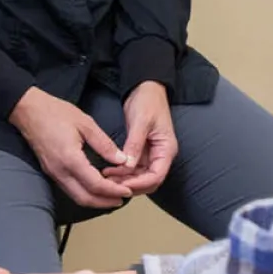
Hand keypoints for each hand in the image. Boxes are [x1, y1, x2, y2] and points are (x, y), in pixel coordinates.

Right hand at [9, 87, 131, 209]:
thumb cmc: (56, 113)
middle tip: (122, 199)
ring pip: (76, 196)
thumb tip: (122, 160)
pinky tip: (95, 187)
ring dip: (95, 200)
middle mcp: (60, 171)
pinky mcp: (50, 171)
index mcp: (70, 159)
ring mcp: (53, 173)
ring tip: (112, 197)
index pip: (95, 184)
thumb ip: (105, 144)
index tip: (127, 191)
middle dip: (105, 202)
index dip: (113, 191)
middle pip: (84, 198)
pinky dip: (84, 193)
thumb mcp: (86, 124)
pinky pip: (69, 189)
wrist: (28, 110)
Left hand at [105, 81, 177, 196]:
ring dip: (125, 180)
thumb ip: (135, 144)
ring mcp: (150, 154)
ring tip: (106, 179)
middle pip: (149, 181)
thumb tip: (128, 165)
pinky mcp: (141, 152)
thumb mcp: (141, 121)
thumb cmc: (148, 101)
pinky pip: (133, 168)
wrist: (145, 88)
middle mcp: (160, 155)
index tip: (122, 184)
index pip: (157, 176)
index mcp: (166, 149)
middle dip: (131, 185)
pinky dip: (122, 172)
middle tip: (110, 185)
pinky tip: (109, 172)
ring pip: (139, 177)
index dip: (140, 184)